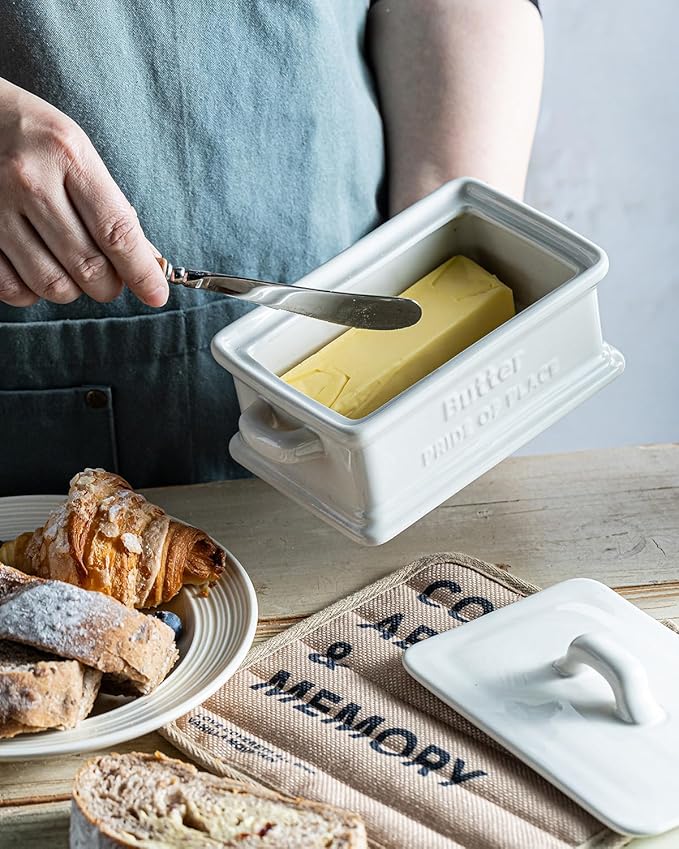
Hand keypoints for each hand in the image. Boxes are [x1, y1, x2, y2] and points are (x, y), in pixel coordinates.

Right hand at [0, 79, 168, 306]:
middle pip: (87, 266)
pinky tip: (39, 270)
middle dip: (109, 285)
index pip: (116, 231)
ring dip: (73, 290)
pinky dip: (34, 292)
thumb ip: (111, 205)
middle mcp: (30, 181)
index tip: (156, 294)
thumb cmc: (33, 137)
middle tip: (110, 280)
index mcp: (68, 156)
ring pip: (52, 284)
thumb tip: (148, 260)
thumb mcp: (78, 153)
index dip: (141, 271)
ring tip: (73, 270)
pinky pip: (13, 289)